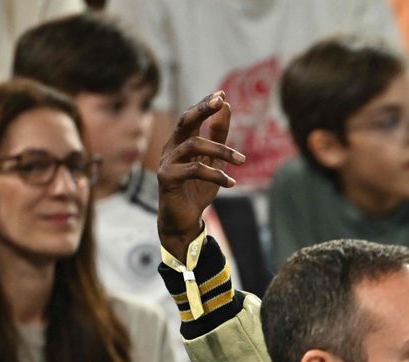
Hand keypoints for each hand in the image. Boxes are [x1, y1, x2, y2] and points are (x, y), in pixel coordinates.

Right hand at [157, 91, 244, 260]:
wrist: (184, 220)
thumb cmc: (197, 188)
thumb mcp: (214, 161)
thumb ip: (218, 136)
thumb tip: (227, 106)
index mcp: (181, 141)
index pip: (192, 116)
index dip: (205, 104)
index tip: (222, 95)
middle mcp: (171, 147)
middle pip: (185, 121)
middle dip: (203, 109)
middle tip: (221, 102)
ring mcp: (166, 162)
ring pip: (193, 145)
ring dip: (221, 151)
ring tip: (242, 161)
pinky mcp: (166, 178)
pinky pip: (193, 169)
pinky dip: (215, 175)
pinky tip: (231, 183)